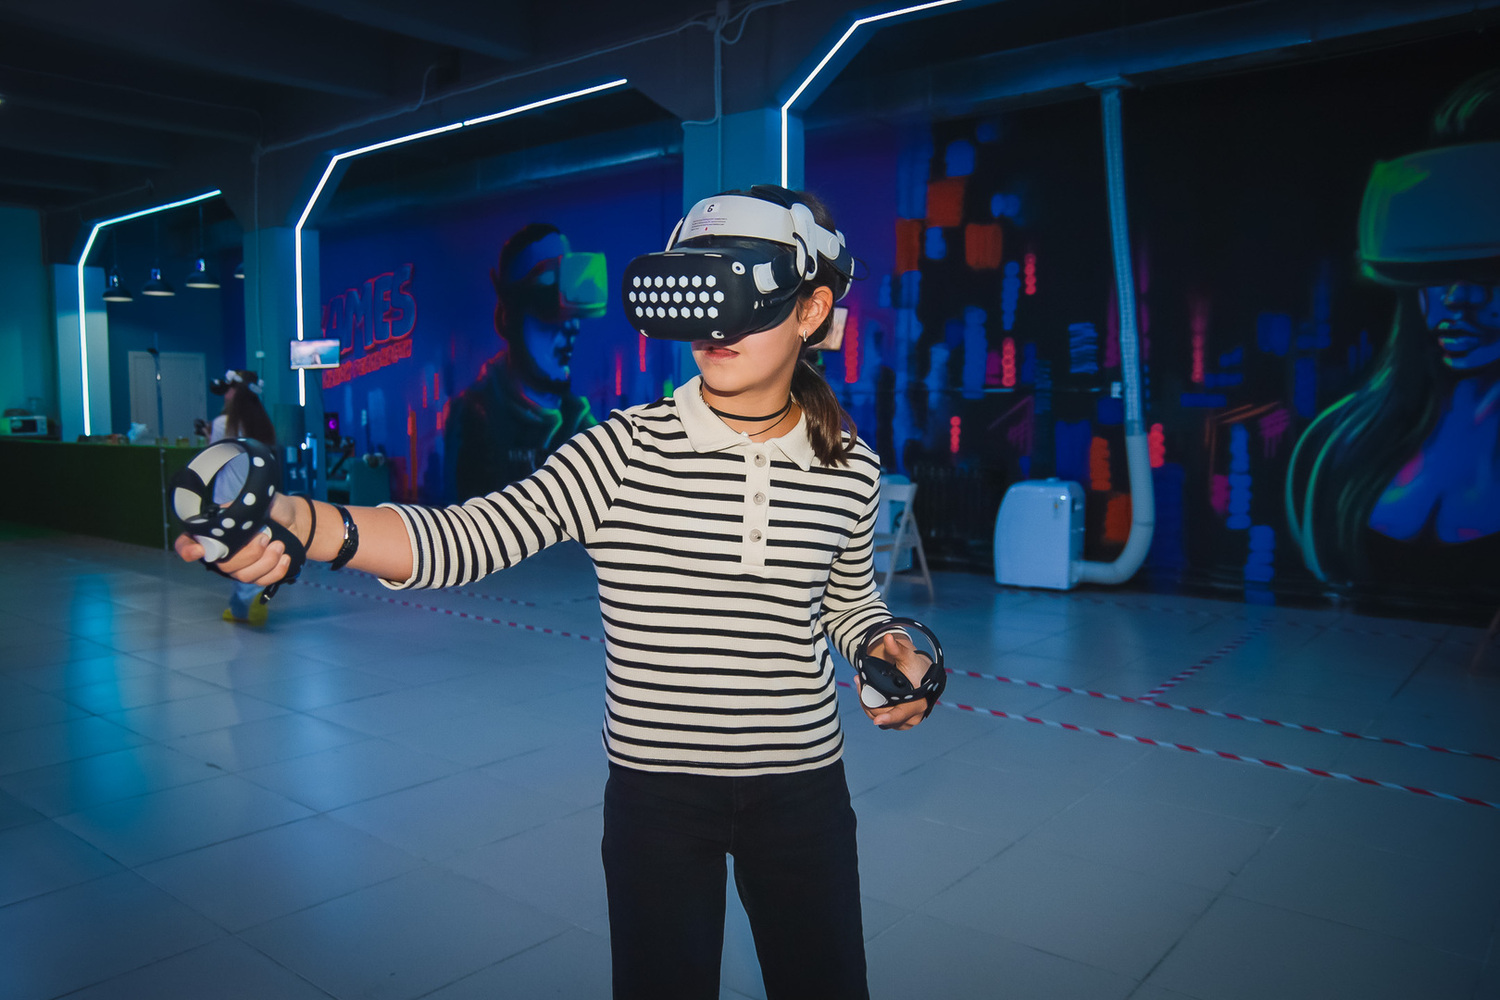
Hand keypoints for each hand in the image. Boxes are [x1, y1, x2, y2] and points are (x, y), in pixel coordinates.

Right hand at [173, 493, 299, 585]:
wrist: (295, 520)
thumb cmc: (270, 508)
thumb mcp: (255, 500)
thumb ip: (238, 508)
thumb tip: (227, 514)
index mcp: (214, 531)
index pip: (186, 544)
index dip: (187, 550)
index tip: (199, 551)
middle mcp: (222, 552)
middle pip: (223, 565)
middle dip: (247, 554)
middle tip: (265, 537)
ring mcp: (239, 566)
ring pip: (243, 576)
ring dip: (266, 561)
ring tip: (279, 545)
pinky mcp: (257, 575)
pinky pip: (260, 581)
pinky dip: (275, 571)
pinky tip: (284, 558)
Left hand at [854, 631, 934, 731]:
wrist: (921, 677)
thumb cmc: (916, 668)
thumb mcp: (908, 658)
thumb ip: (897, 650)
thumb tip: (888, 637)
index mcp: (918, 703)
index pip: (901, 713)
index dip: (889, 718)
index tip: (877, 720)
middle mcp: (913, 717)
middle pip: (883, 715)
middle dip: (867, 700)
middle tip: (858, 681)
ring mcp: (904, 722)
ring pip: (878, 718)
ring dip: (866, 703)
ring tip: (860, 684)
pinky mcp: (897, 722)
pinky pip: (878, 718)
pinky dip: (870, 706)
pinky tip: (864, 692)